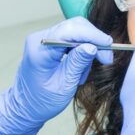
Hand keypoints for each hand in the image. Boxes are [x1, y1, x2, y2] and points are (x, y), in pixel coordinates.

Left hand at [0, 17, 112, 134]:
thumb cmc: (41, 101)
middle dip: (93, 40)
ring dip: (87, 48)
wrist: (24, 108)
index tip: (109, 45)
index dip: (92, 35)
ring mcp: (43, 39)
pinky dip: (80, 51)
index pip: (70, 32)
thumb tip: (93, 46)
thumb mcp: (64, 85)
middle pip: (74, 27)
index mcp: (40, 49)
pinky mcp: (48, 43)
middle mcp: (40, 39)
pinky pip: (70, 39)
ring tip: (84, 73)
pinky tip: (79, 69)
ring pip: (75, 32)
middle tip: (106, 59)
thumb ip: (78, 64)